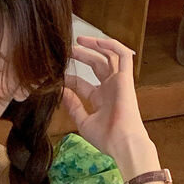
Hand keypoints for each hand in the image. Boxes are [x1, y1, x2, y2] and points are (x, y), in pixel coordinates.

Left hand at [61, 35, 150, 161]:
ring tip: (79, 40)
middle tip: (66, 50)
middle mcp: (110, 88)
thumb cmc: (106, 138)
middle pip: (95, 65)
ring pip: (108, 56)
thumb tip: (62, 92)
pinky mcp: (126, 78)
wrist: (122, 143)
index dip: (69, 78)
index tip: (56, 75)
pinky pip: (123, 55)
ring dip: (95, 46)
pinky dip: (112, 45)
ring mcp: (119, 82)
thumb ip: (73, 106)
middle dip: (81, 56)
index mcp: (101, 99)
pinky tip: (97, 42)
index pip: (82, 83)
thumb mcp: (83, 122)